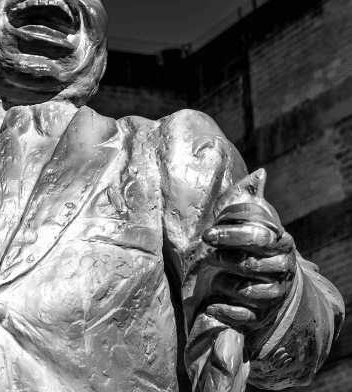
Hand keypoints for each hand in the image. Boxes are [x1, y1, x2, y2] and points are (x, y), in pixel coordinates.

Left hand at [201, 197, 296, 334]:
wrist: (268, 284)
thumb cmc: (250, 247)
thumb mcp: (249, 222)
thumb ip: (249, 199)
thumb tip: (260, 174)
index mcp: (281, 243)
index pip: (260, 237)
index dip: (232, 235)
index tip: (207, 234)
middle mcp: (283, 269)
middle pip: (253, 265)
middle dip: (226, 260)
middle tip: (208, 255)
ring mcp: (276, 294)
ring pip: (250, 291)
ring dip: (224, 284)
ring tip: (213, 279)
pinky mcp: (264, 316)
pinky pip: (246, 316)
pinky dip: (226, 311)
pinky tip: (212, 306)